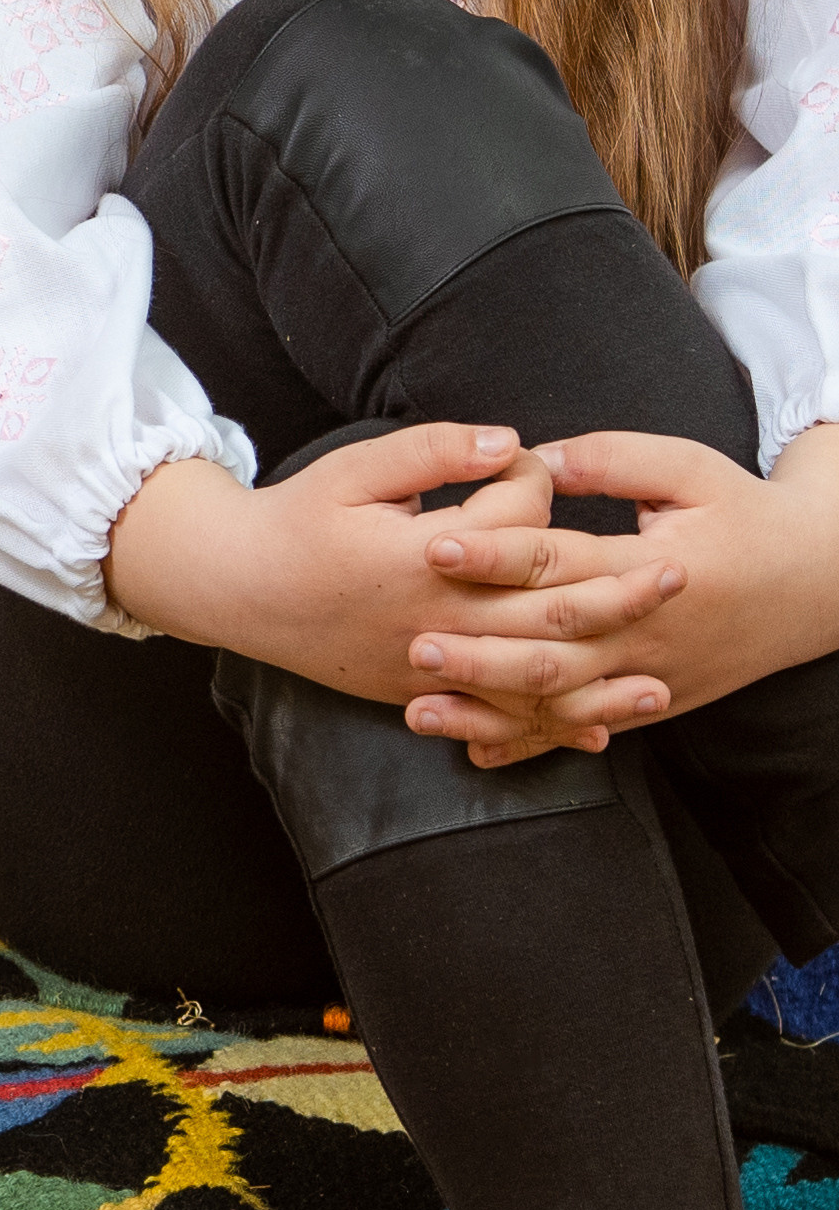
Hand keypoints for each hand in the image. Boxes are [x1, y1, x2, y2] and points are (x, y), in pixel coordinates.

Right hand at [106, 421, 684, 739]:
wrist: (239, 590)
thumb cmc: (297, 519)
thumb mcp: (357, 467)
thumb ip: (435, 451)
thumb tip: (509, 440)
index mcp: (424, 556)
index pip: (513, 524)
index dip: (538, 487)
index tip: (542, 461)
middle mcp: (438, 620)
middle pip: (544, 611)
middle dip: (616, 593)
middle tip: (675, 577)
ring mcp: (432, 668)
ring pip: (533, 681)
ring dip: (601, 678)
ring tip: (659, 674)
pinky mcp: (423, 695)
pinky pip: (499, 717)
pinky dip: (551, 726)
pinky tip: (596, 730)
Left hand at [403, 426, 838, 765]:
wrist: (812, 584)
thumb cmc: (742, 512)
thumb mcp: (688, 469)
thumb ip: (611, 460)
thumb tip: (535, 458)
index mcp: (654, 569)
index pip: (561, 565)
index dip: (496, 554)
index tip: (435, 545)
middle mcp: (648, 634)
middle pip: (552, 648)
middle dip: (478, 649)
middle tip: (412, 640)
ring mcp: (650, 678)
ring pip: (560, 703)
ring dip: (490, 709)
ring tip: (421, 706)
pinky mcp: (651, 702)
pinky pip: (583, 729)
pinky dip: (531, 744)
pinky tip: (477, 751)